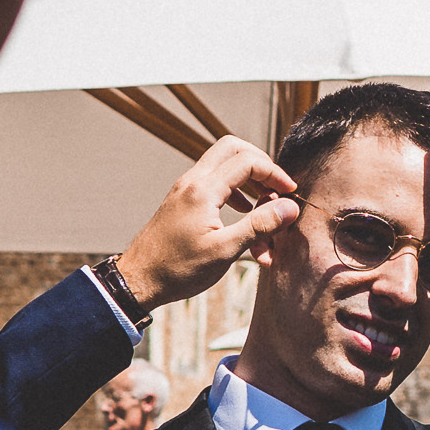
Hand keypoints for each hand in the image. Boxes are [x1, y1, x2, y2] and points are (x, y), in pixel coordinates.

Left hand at [114, 137, 299, 309]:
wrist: (138, 280)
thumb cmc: (178, 270)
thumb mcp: (224, 251)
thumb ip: (259, 226)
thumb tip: (290, 207)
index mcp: (203, 190)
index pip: (248, 162)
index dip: (274, 173)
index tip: (290, 193)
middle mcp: (192, 182)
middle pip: (233, 149)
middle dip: (260, 164)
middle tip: (276, 188)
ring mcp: (185, 189)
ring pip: (222, 165)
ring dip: (247, 179)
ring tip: (264, 206)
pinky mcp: (182, 201)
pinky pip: (213, 182)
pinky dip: (233, 191)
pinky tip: (242, 214)